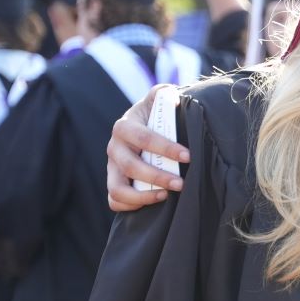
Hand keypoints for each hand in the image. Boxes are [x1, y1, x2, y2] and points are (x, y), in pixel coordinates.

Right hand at [106, 85, 187, 211]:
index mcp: (124, 126)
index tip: (188, 156)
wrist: (146, 128)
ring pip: (117, 189)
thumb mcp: (160, 100)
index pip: (143, 138)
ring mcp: (112, 168)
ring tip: (165, 196)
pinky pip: (114, 201)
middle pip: (129, 166)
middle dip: (156, 176)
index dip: (165, 148)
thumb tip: (174, 97)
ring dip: (142, 196)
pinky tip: (153, 202)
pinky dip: (130, 206)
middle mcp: (114, 148)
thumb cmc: (157, 116)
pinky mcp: (114, 183)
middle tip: (181, 183)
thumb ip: (165, 94)